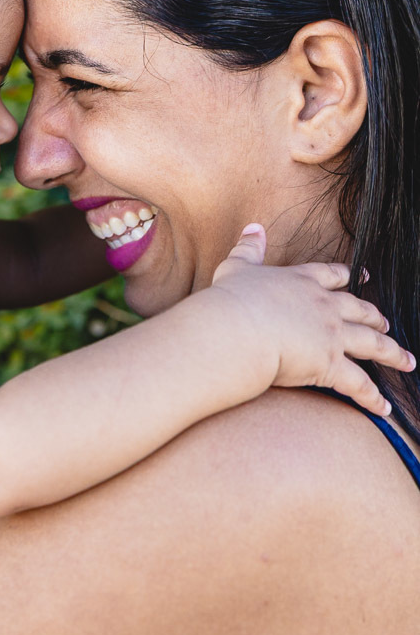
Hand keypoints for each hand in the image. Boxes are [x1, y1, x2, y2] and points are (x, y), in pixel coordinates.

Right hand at [209, 224, 414, 416]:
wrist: (236, 329)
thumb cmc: (232, 299)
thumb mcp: (237, 266)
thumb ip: (249, 247)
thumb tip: (253, 226)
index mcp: (303, 281)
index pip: (334, 275)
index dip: (350, 276)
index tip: (365, 277)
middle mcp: (324, 306)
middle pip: (361, 310)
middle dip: (376, 317)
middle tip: (386, 322)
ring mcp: (331, 335)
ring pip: (372, 345)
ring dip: (392, 354)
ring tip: (407, 361)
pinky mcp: (330, 365)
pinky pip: (359, 385)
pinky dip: (373, 397)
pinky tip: (384, 407)